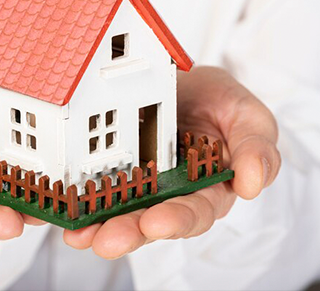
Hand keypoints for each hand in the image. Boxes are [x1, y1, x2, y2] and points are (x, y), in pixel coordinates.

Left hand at [63, 66, 280, 258]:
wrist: (181, 80)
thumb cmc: (218, 101)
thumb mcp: (247, 115)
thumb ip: (256, 147)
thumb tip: (252, 184)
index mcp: (207, 188)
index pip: (195, 211)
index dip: (177, 220)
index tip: (157, 222)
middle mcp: (170, 194)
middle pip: (150, 221)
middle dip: (129, 232)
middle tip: (107, 240)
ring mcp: (137, 184)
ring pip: (118, 212)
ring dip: (99, 225)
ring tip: (79, 235)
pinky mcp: (110, 170)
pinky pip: (93, 190)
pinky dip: (78, 203)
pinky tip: (63, 212)